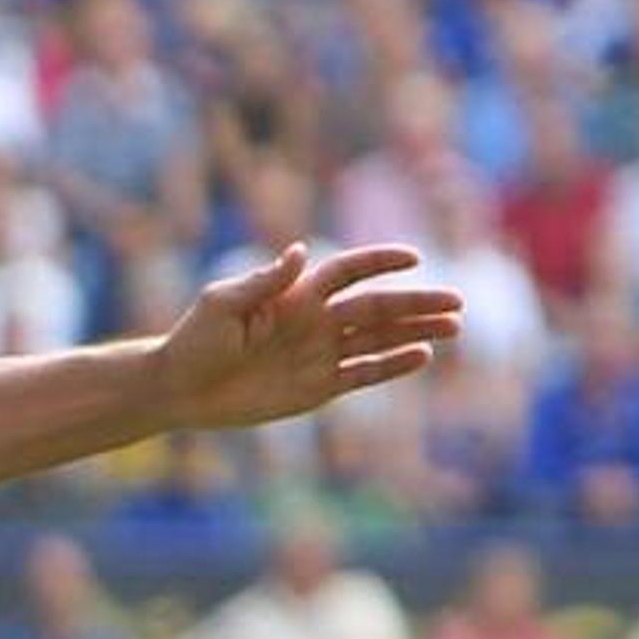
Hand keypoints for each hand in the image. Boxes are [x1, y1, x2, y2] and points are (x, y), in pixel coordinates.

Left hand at [160, 242, 463, 429]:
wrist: (180, 388)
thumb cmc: (195, 339)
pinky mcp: (319, 387)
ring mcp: (320, 353)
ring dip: (416, 332)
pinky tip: (422, 357)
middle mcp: (315, 321)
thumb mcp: (222, 304)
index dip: (381, 262)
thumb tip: (301, 250)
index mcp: (295, 295)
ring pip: (379, 338)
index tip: (414, 258)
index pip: (348, 272)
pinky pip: (364, 373)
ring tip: (454, 327)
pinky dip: (393, 365)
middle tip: (457, 302)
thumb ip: (264, 280)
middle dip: (417, 303)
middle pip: (377, 307)